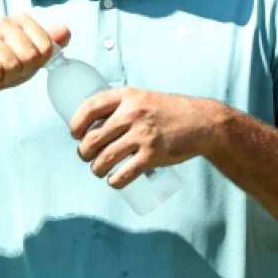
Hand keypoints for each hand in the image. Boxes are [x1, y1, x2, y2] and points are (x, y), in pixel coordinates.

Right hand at [0, 15, 69, 103]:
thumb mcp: (35, 55)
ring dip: (7, 76)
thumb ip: (53, 43)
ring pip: (11, 64)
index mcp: (21, 19)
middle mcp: (2, 22)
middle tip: (11, 68)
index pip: (46, 46)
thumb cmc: (8, 64)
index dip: (39, 61)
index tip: (26, 61)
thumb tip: (65, 30)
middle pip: (30, 55)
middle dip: (22, 70)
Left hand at [69, 89, 221, 186]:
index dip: (76, 123)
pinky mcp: (153, 155)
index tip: (75, 134)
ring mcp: (143, 135)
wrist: (202, 122)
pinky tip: (113, 181)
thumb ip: (122, 106)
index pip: (90, 107)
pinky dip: (114, 181)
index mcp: (127, 96)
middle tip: (86, 156)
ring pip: (105, 158)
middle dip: (84, 152)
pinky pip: (124, 173)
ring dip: (96, 168)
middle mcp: (132, 113)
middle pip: (93, 138)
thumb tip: (94, 122)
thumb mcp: (144, 98)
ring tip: (98, 170)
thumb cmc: (169, 112)